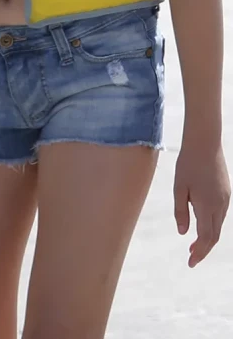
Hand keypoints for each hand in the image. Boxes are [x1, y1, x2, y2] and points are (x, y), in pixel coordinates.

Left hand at [174, 137, 230, 266]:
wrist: (205, 142)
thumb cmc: (188, 163)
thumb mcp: (179, 188)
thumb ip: (181, 211)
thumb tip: (183, 233)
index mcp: (208, 206)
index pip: (206, 238)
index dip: (199, 252)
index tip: (190, 263)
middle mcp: (220, 205)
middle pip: (215, 235)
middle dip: (203, 248)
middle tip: (191, 257)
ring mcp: (225, 199)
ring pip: (218, 225)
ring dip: (208, 237)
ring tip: (194, 244)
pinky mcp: (226, 192)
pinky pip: (220, 215)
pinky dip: (212, 224)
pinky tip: (202, 224)